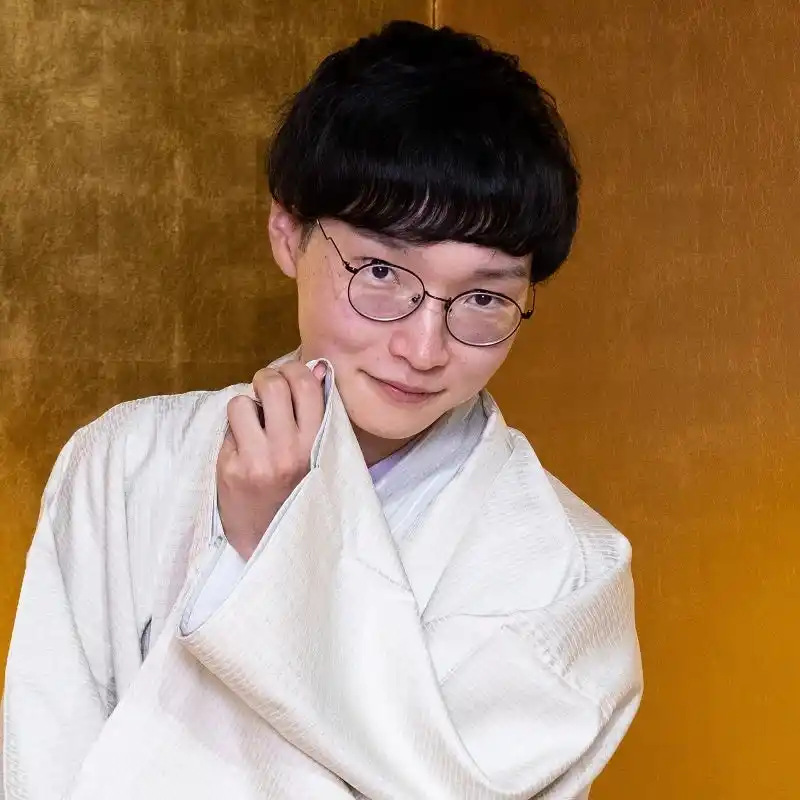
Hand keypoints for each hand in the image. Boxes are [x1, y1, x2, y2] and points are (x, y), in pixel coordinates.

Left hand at [217, 360, 326, 559]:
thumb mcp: (322, 453)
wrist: (275, 541)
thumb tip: (315, 367)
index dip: (294, 371)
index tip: (290, 380)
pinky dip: (234, 433)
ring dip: (245, 408)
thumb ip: (319, 413)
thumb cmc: (302, 492)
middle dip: (266, 380)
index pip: (306, 384)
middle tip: (267, 394)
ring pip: (242, 402)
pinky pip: (227, 429)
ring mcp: (258, 460)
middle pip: (272, 384)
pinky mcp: (232, 469)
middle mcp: (290, 450)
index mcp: (319, 443)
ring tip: (253, 427)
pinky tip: (243, 450)